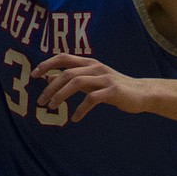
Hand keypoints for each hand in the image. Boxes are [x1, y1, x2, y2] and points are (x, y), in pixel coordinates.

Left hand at [33, 52, 150, 121]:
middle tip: (41, 101)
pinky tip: (75, 118)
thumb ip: (73, 78)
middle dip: (50, 87)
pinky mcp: (112, 91)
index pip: (63, 57)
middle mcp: (95, 67)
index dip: (47, 64)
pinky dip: (81, 109)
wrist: (142, 93)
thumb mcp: (92, 80)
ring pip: (76, 83)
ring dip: (61, 96)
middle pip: (67, 73)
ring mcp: (104, 78)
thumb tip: (50, 78)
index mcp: (88, 63)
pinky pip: (92, 99)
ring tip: (52, 108)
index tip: (34, 75)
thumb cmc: (113, 87)